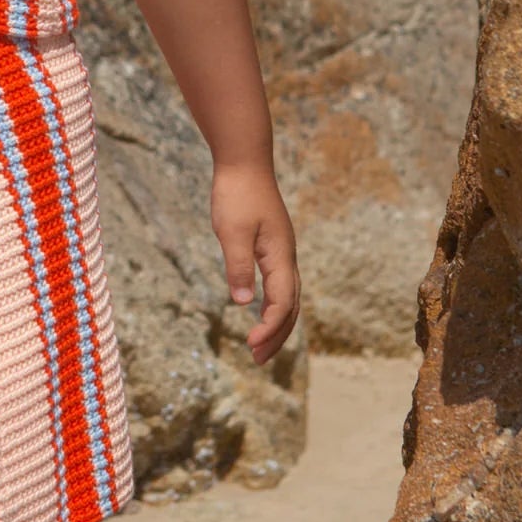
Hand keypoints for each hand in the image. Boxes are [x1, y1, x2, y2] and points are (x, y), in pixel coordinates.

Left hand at [210, 164, 300, 365]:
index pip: (281, 303)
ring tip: (259, 346)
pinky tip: (259, 310)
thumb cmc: (237, 194)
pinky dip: (274, 304)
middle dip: (277, 335)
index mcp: (280, 256)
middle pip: (290, 306)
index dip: (269, 328)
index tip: (251, 345)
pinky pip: (280, 283)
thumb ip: (238, 266)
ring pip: (288, 296)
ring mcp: (281, 251)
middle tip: (257, 360)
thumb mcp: (231, 232)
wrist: (244, 161)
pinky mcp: (272, 245)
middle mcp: (286, 257)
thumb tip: (242, 303)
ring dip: (277, 323)